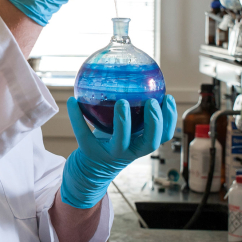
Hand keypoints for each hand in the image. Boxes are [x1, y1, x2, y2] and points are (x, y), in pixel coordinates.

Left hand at [60, 94, 177, 208]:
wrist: (91, 168)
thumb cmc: (112, 141)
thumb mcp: (126, 129)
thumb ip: (133, 109)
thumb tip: (137, 74)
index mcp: (141, 145)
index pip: (163, 136)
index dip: (169, 119)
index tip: (168, 97)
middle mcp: (129, 152)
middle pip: (148, 143)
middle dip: (153, 123)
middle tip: (151, 101)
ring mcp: (110, 153)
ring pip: (120, 141)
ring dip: (123, 121)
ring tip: (122, 102)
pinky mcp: (89, 151)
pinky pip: (83, 133)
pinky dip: (76, 117)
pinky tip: (72, 101)